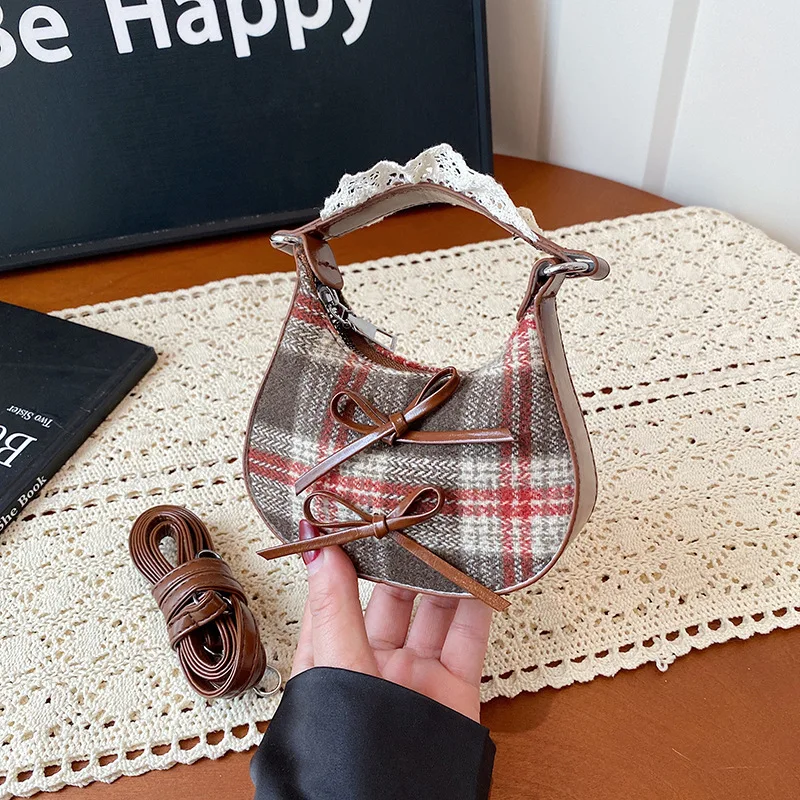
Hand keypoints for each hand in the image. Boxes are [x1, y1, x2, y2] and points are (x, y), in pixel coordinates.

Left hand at [291, 520, 492, 721]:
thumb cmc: (351, 750)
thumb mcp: (337, 667)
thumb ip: (333, 607)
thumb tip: (316, 546)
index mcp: (331, 660)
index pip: (335, 593)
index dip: (345, 555)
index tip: (357, 514)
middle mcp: (374, 665)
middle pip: (390, 598)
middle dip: (403, 560)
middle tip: (414, 517)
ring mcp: (415, 676)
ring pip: (433, 612)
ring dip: (443, 576)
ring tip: (451, 535)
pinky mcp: (454, 690)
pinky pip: (468, 638)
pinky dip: (478, 607)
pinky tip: (483, 574)